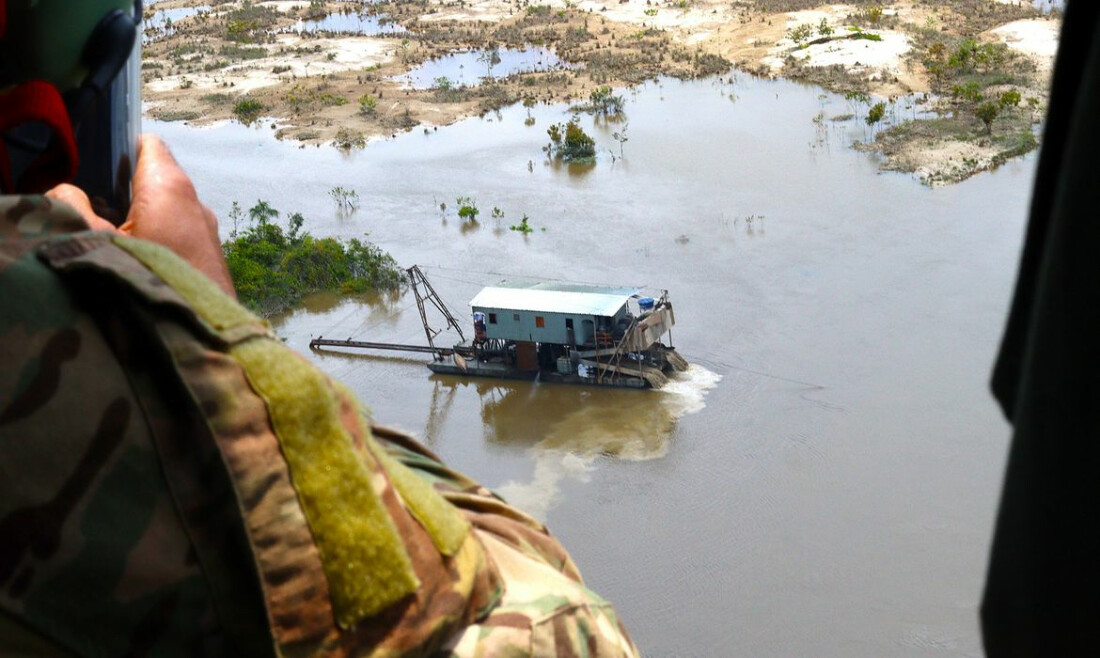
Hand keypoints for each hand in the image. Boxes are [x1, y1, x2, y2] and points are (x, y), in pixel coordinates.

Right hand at [46, 135, 235, 296]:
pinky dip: (159, 243)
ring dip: (141, 222)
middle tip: (95, 212)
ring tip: (115, 243)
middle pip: (155, 181)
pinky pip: (180, 238)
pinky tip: (140, 265)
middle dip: (125, 192)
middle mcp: (196, 203)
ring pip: (168, 212)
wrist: (200, 335)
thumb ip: (71, 207)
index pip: (147, 145)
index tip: (96, 167)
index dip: (120, 149)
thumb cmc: (147, 282)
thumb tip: (67, 192)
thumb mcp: (93, 241)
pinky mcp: (212, 259)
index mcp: (169, 186)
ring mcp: (208, 232)